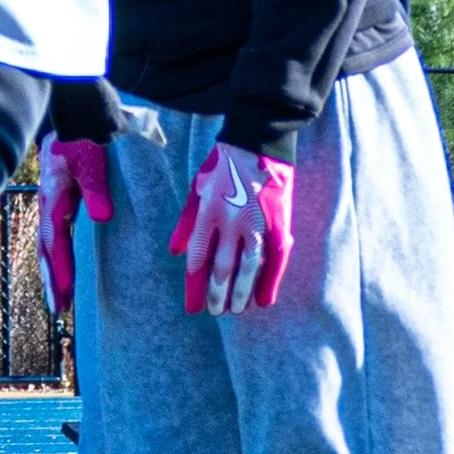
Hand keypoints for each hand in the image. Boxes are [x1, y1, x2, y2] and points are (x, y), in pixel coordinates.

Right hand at [36, 131, 113, 312]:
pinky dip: (55, 256)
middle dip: (52, 279)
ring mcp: (50, 201)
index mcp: (53, 195)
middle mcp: (47, 202)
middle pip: (46, 248)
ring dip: (52, 272)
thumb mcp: (93, 161)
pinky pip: (53, 234)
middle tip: (58, 310)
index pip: (56, 238)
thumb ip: (97, 189)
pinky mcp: (58, 199)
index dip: (61, 265)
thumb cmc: (87, 137)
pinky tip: (60, 269)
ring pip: (47, 244)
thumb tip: (100, 217)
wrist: (81, 116)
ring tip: (58, 301)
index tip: (65, 291)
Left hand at [169, 142, 294, 314]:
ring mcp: (256, 224)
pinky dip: (269, 282)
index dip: (195, 284)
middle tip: (216, 312)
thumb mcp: (197, 188)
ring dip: (240, 293)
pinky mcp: (279, 224)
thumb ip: (186, 221)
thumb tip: (174, 252)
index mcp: (208, 211)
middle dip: (217, 294)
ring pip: (247, 268)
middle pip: (222, 267)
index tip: (193, 305)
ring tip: (236, 310)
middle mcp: (231, 221)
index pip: (198, 257)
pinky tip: (263, 301)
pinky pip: (274, 260)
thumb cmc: (222, 165)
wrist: (257, 142)